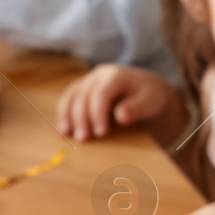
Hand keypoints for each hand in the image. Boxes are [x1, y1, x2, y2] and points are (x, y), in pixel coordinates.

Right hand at [56, 64, 181, 143]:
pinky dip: (64, 115)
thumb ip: (137, 108)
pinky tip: (63, 131)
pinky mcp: (82, 90)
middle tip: (84, 140)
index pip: (102, 93)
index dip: (98, 113)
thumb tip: (120, 115)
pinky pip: (68, 100)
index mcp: (117, 75)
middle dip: (81, 118)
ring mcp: (89, 80)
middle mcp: (100, 75)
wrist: (148, 92)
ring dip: (67, 116)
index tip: (100, 133)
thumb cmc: (150, 97)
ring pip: (72, 96)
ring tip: (67, 136)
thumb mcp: (151, 102)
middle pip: (84, 95)